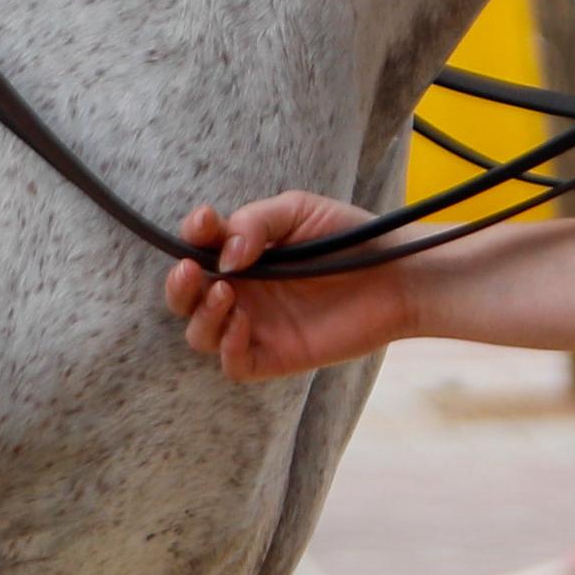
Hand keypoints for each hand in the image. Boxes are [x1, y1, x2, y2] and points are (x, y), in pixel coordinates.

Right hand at [162, 193, 414, 380]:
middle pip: (185, 299)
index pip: (195, 248)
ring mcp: (256, 325)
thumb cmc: (349, 237)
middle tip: (191, 270)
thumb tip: (222, 255)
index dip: (189, 236)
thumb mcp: (297, 211)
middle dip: (177, 286)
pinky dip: (227, 347)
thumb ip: (254, 222)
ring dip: (201, 315)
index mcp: (241, 254)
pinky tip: (243, 323)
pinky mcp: (276, 356)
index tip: (205, 222)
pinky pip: (234, 364)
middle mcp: (242, 290)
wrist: (397, 275)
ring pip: (200, 334)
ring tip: (227, 294)